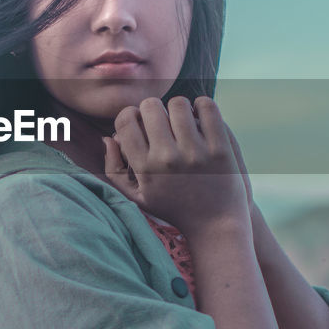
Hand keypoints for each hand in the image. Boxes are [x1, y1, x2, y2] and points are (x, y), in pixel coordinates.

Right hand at [102, 96, 250, 235]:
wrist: (216, 225)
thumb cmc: (173, 209)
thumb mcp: (138, 197)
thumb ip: (114, 169)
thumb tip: (108, 137)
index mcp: (145, 168)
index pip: (125, 120)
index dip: (130, 114)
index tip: (139, 120)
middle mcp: (167, 159)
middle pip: (150, 106)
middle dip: (153, 108)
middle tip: (162, 119)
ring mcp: (196, 153)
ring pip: (178, 103)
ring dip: (178, 107)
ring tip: (181, 118)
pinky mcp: (221, 148)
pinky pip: (207, 107)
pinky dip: (202, 105)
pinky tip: (199, 116)